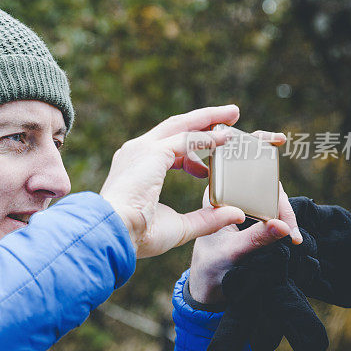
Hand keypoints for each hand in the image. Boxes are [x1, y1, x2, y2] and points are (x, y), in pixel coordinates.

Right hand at [100, 105, 247, 258]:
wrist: (114, 231)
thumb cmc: (138, 235)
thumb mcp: (180, 226)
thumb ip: (207, 218)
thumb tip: (235, 214)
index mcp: (137, 167)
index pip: (168, 148)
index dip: (193, 151)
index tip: (212, 160)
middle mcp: (137, 152)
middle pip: (176, 127)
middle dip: (203, 120)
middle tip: (229, 116)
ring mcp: (143, 148)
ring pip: (181, 125)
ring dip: (208, 119)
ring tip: (232, 115)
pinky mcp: (153, 152)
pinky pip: (186, 139)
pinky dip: (207, 137)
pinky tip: (225, 139)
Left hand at [190, 170, 302, 304]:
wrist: (208, 287)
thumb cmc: (211, 267)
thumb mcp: (234, 252)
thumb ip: (256, 239)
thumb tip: (284, 227)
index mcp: (216, 196)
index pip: (249, 183)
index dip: (271, 197)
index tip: (283, 223)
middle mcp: (229, 196)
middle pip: (266, 189)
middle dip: (283, 211)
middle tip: (293, 236)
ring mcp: (243, 206)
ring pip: (274, 201)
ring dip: (287, 219)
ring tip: (294, 240)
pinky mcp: (254, 218)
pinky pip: (275, 213)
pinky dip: (285, 224)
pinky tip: (292, 238)